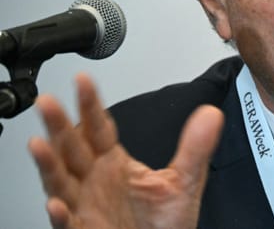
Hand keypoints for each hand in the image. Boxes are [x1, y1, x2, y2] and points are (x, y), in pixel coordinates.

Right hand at [28, 73, 223, 228]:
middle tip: (49, 102)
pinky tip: (56, 203)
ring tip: (39, 144)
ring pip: (61, 182)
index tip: (83, 80)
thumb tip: (212, 114)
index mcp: (114, 164)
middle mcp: (94, 181)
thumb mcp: (184, 181)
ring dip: (49, 163)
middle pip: (72, 148)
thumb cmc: (164, 224)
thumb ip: (195, 147)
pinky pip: (68, 224)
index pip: (98, 128)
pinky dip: (61, 214)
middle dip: (59, 125)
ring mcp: (85, 206)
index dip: (90, 105)